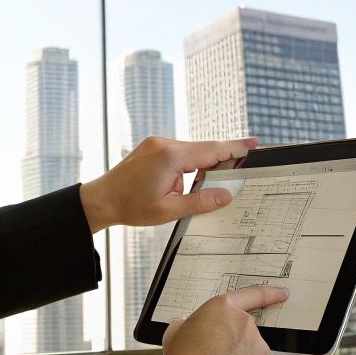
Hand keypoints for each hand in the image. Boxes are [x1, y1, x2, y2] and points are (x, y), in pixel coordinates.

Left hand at [78, 135, 257, 232]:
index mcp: (171, 156)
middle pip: (204, 149)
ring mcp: (157, 143)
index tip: (254, 143)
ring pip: (191, 152)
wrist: (100, 200)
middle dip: (221, 161)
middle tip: (236, 172)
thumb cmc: (130, 207)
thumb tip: (226, 195)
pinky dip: (187, 165)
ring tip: (185, 191)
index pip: (212, 150)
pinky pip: (179, 153)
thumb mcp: (168, 211)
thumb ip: (200, 201)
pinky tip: (178, 185)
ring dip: (199, 168)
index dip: (236, 148)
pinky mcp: (152, 147)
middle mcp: (165, 144)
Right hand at [157, 285, 286, 354]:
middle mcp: (245, 324)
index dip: (270, 294)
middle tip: (216, 353)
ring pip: (253, 351)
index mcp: (223, 309)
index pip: (253, 295)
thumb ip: (191, 323)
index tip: (281, 294)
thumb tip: (189, 327)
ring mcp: (258, 346)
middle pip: (246, 330)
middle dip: (235, 340)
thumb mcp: (176, 332)